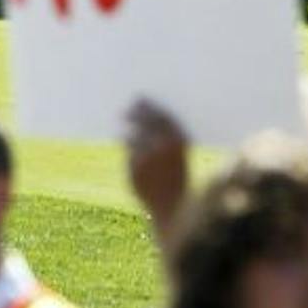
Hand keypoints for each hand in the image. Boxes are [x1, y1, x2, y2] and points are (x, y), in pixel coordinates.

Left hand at [124, 98, 189, 225]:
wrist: (175, 209)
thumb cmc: (179, 178)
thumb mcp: (180, 154)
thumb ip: (167, 135)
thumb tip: (145, 110)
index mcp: (180, 141)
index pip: (160, 115)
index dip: (149, 106)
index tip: (140, 98)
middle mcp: (163, 147)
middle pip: (144, 122)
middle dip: (134, 114)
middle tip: (126, 110)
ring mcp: (147, 159)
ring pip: (132, 138)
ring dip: (130, 134)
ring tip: (132, 138)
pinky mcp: (134, 171)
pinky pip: (129, 155)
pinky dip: (130, 153)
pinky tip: (136, 159)